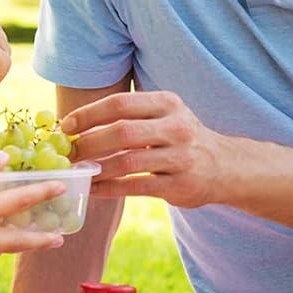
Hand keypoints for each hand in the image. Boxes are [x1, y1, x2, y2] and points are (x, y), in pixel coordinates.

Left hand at [63, 90, 224, 206]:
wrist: (226, 167)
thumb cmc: (181, 139)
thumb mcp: (165, 115)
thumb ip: (130, 116)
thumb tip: (76, 124)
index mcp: (167, 103)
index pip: (120, 104)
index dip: (88, 114)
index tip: (66, 126)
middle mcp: (176, 127)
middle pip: (122, 132)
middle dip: (89, 143)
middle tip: (68, 153)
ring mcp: (180, 157)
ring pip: (127, 162)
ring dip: (96, 168)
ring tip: (77, 172)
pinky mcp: (179, 185)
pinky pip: (136, 187)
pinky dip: (110, 188)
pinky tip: (94, 188)